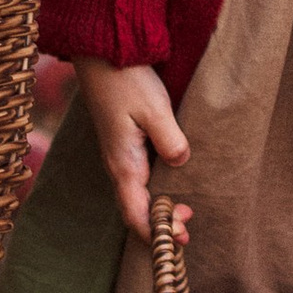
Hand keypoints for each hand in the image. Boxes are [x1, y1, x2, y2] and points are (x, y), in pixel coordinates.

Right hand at [76, 59, 188, 246]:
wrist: (102, 53)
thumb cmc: (126, 80)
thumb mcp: (154, 109)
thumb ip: (170, 140)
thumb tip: (181, 162)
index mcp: (124, 163)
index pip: (136, 214)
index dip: (157, 232)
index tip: (180, 238)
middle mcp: (118, 164)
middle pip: (135, 209)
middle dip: (160, 224)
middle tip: (189, 226)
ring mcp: (120, 154)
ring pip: (137, 194)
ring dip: (159, 208)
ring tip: (185, 212)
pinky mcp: (125, 143)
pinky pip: (138, 178)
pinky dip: (155, 190)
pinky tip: (172, 184)